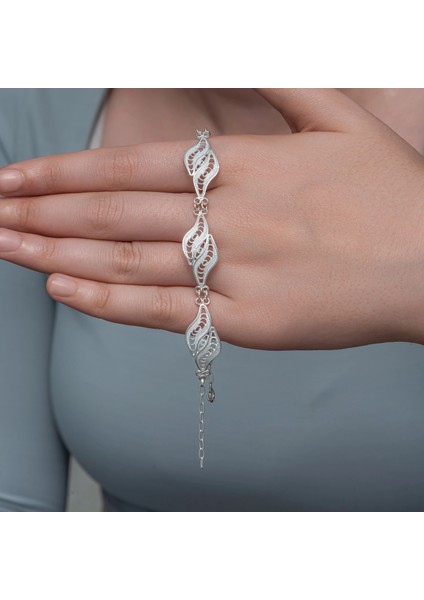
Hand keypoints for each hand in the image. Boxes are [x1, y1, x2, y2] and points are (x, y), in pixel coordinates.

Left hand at [0, 88, 423, 349]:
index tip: (14, 179)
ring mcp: (237, 272)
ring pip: (126, 262)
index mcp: (245, 163)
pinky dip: (107, 303)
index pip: (129, 166)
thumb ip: (278, 78)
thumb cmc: (389, 192)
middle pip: (112, 214)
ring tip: (6, 248)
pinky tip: (61, 292)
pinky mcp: (248, 322)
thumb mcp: (341, 115)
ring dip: (56, 256)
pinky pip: (163, 311)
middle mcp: (231, 216)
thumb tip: (227, 46)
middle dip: (41, 213)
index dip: (63, 173)